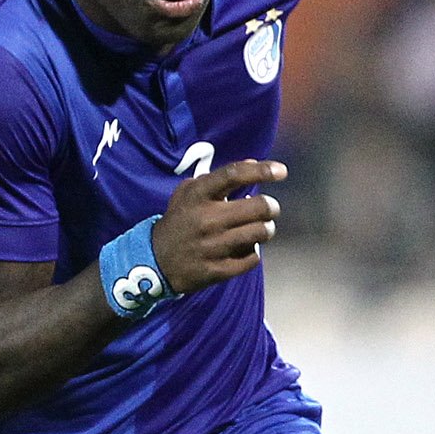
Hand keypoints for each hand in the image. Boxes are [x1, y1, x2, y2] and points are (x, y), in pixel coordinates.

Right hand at [152, 158, 284, 292]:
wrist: (154, 262)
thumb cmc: (178, 222)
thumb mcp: (187, 194)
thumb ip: (218, 178)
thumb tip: (253, 164)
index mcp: (197, 196)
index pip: (233, 175)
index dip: (261, 170)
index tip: (281, 171)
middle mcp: (205, 219)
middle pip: (258, 207)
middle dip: (271, 207)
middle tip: (269, 209)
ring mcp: (212, 246)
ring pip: (260, 232)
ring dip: (266, 229)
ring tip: (260, 229)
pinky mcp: (216, 270)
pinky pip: (252, 258)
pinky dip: (253, 252)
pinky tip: (245, 249)